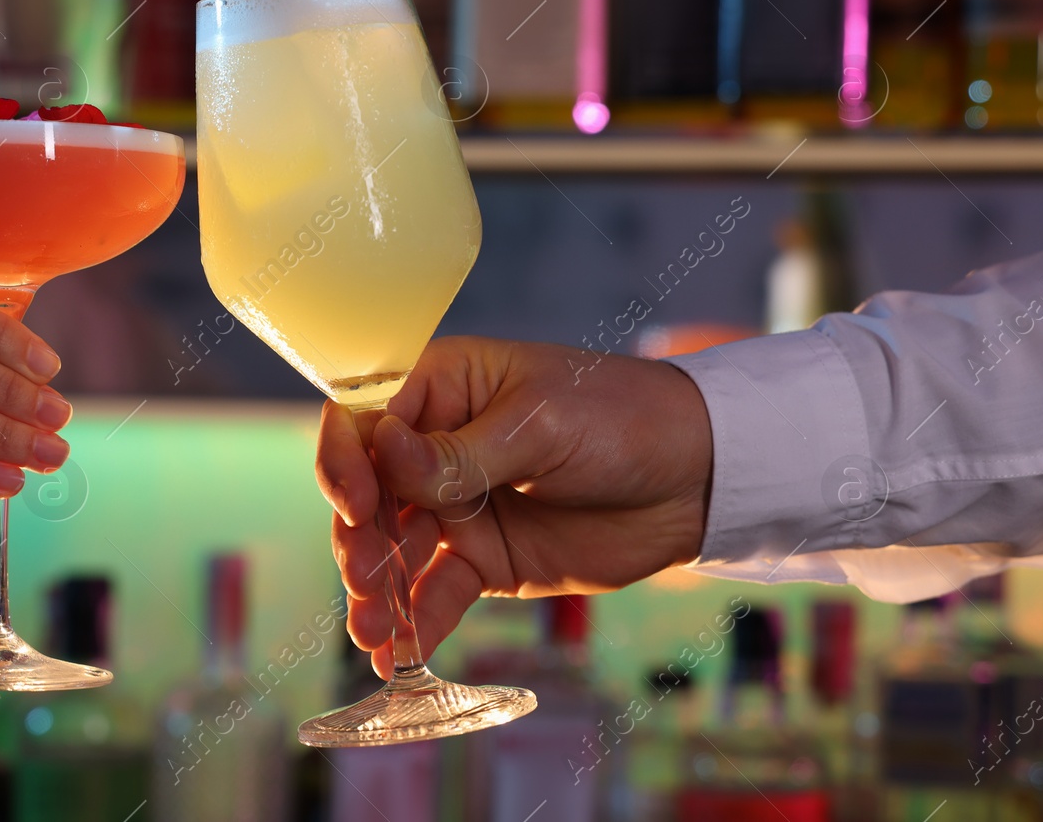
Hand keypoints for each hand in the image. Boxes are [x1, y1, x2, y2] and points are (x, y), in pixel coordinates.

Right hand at [316, 336, 712, 677]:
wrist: (696, 477)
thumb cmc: (620, 419)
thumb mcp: (540, 425)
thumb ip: (459, 452)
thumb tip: (382, 452)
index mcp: (442, 388)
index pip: (364, 419)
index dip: (346, 461)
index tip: (356, 503)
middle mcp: (434, 447)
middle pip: (368, 493)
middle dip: (357, 539)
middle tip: (366, 580)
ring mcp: (456, 507)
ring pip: (391, 549)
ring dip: (375, 591)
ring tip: (371, 632)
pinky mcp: (483, 559)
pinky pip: (436, 592)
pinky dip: (415, 622)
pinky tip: (397, 654)